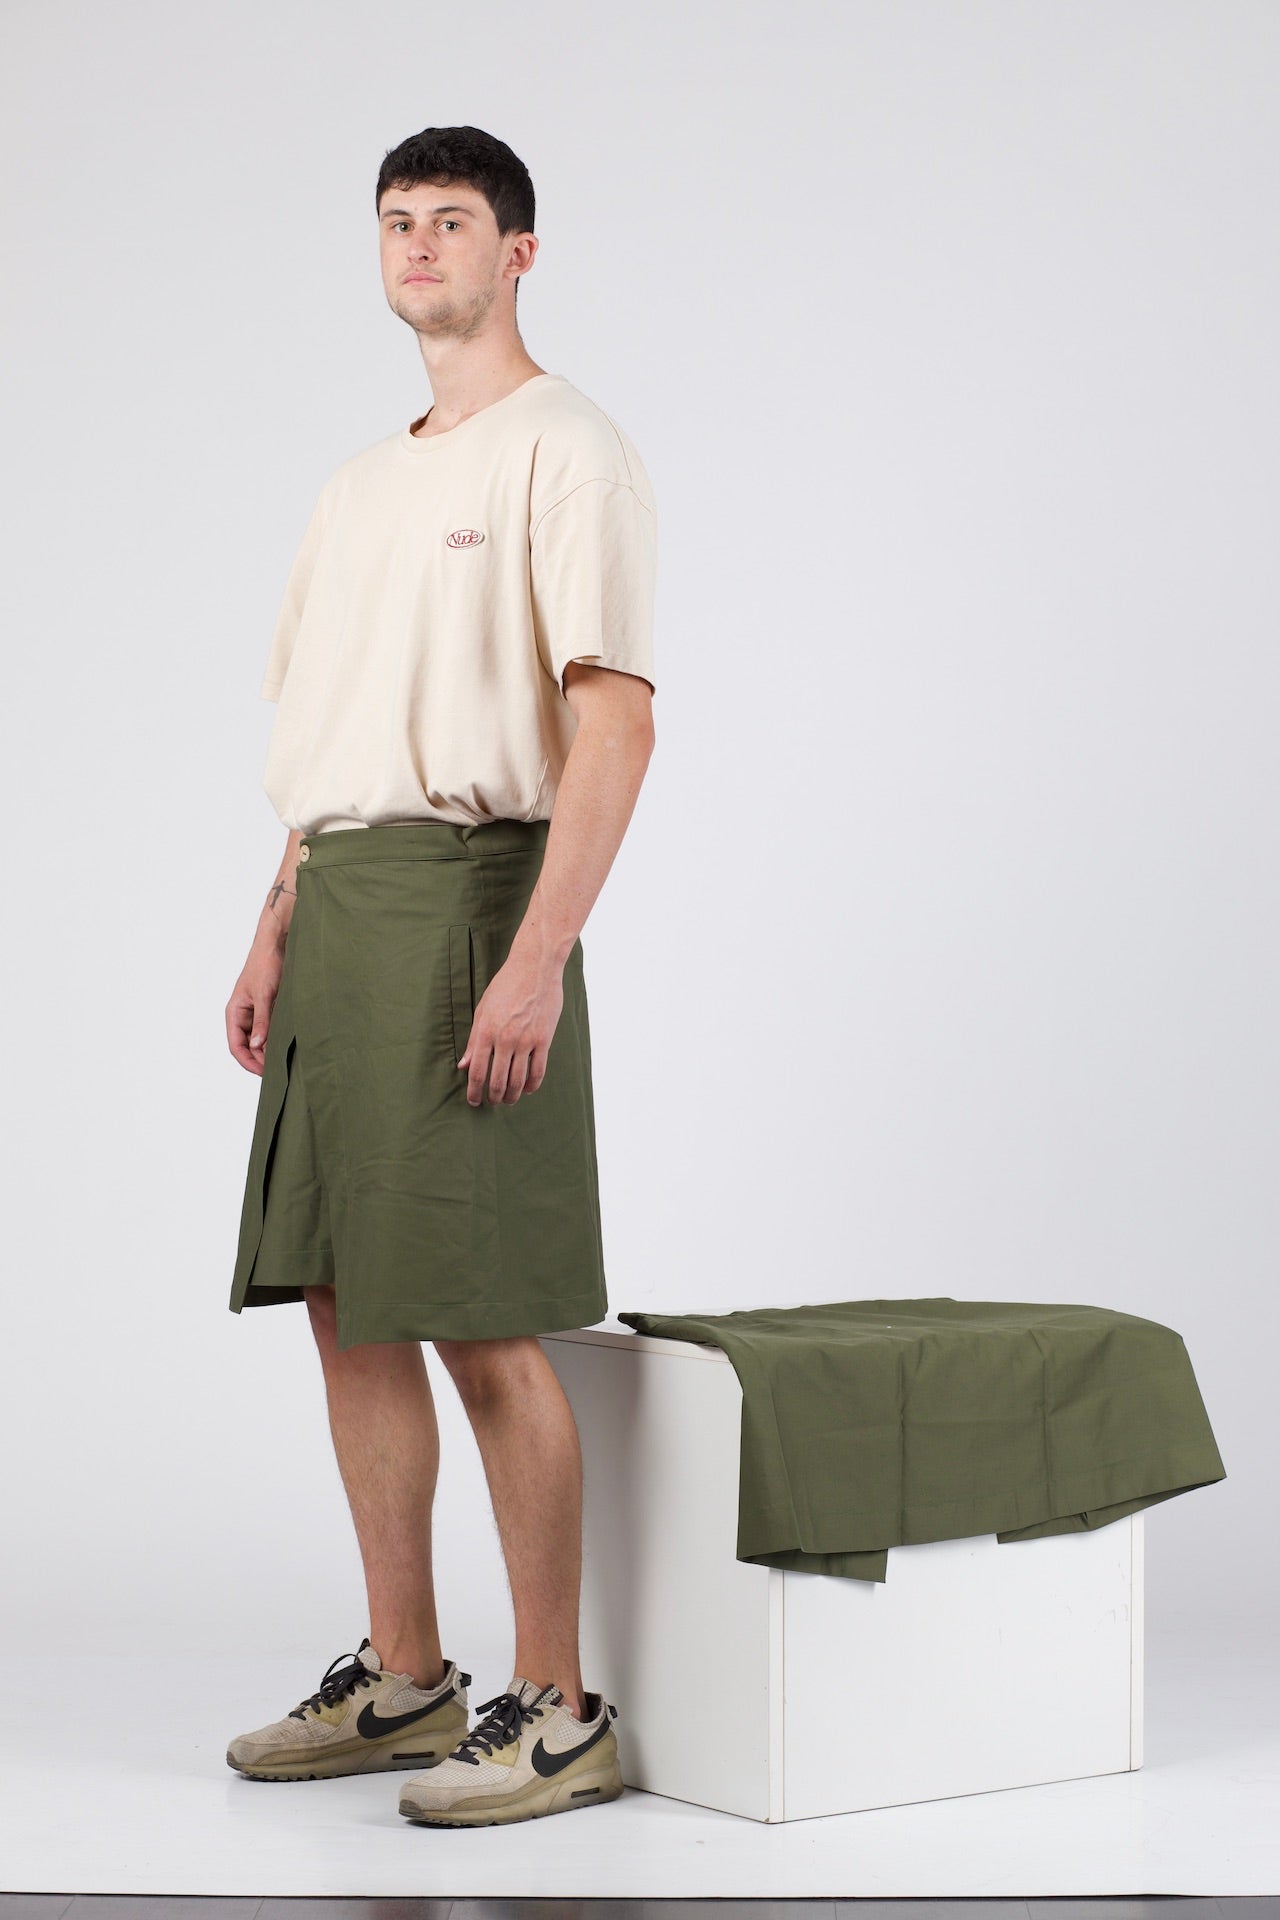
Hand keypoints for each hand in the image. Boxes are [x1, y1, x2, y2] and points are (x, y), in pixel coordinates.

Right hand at [226, 941, 284, 1075]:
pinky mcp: (270, 1008)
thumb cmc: (266, 964)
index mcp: (235, 1012)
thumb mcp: (264, 995)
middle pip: (249, 1046)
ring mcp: (257, 1012)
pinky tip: (289, 1045)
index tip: (264, 1073)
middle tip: (279, 1070)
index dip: (248, 1062)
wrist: (278, 943)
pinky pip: (271, 1029)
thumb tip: (257, 1045)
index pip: (236, 1046)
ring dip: (270, 1050)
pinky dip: (277, 1038)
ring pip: (260, 1039)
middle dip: (261, 1059)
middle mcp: (243, 1015)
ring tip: (285, 1060)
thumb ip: (262, 1021)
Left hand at [457, 946, 564, 1105]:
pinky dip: (532, 1085)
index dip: (473, 1091)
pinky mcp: (544, 1040)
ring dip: (512, 1095)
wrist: (535, 968)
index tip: (473, 1101)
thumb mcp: (483, 1010)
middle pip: (497, 1081)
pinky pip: (538, 1071)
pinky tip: (528, 1089)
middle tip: (491, 1103)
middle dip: (492, 1097)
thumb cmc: (506, 985)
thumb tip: (464, 1065)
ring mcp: (526, 1041)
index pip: (477, 1072)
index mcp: (486, 1032)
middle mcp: (505, 1039)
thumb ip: (474, 1041)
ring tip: (508, 1099)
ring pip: (518, 1081)